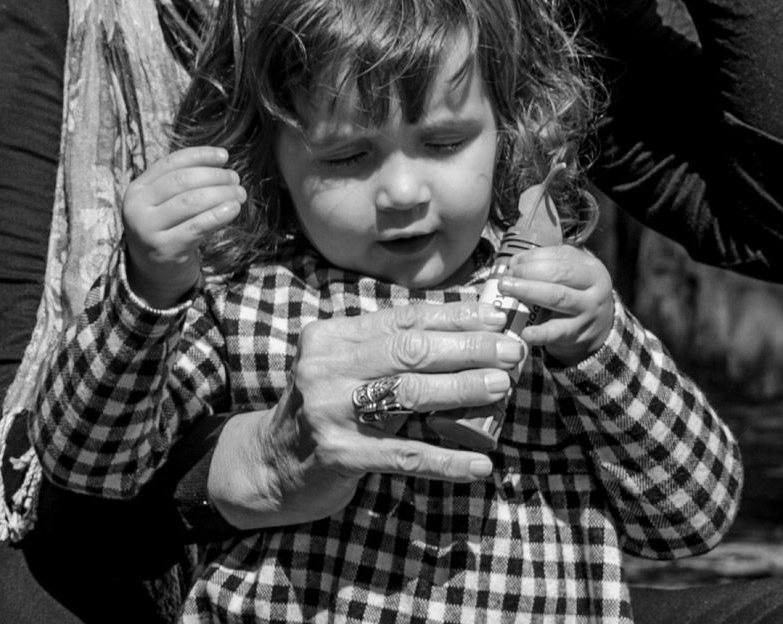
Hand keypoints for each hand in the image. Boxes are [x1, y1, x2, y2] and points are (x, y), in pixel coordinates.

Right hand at [120, 146, 243, 306]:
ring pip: (190, 201)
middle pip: (182, 180)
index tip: (224, 156)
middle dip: (214, 176)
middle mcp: (137, 207)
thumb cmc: (166, 228)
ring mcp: (148, 230)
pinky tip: (234, 209)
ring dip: (221, 193)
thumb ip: (183, 182)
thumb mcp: (164, 202)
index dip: (200, 155)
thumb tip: (220, 162)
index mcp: (137, 189)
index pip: (170, 162)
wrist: (153, 272)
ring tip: (239, 193)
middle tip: (236, 179)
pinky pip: (196, 227)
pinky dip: (218, 215)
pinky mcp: (164, 249)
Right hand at [209, 300, 527, 528]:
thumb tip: (464, 330)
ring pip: (411, 394)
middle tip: (512, 351)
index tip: (496, 317)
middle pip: (410, 350)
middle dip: (469, 348)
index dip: (454, 316)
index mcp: (332, 337)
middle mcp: (327, 367)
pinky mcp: (340, 455)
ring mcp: (331, 411)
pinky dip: (446, 459)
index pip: (403, 318)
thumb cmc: (325, 410)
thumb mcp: (345, 368)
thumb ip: (388, 349)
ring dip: (464, 389)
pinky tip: (479, 465)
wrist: (270, 466)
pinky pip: (405, 455)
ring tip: (503, 387)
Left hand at [496, 244, 615, 364]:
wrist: (600, 329)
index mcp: (590, 268)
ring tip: (507, 290)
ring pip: (558, 297)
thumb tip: (515, 263)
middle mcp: (593, 287)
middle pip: (560, 274)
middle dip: (529, 272)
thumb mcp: (572, 274)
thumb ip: (547, 265)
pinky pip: (557, 332)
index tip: (513, 263)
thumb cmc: (578, 295)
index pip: (560, 256)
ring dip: (528, 292)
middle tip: (507, 277)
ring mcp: (588, 311)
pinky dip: (540, 332)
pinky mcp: (578, 334)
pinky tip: (525, 332)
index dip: (533, 257)